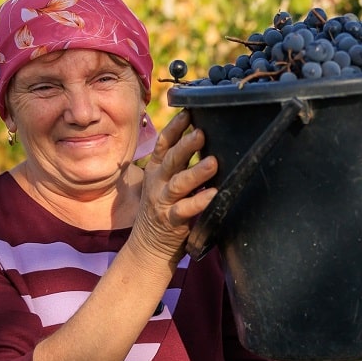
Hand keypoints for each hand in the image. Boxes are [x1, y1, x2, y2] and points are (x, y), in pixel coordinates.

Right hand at [130, 111, 218, 259]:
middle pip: (171, 160)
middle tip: (202, 132)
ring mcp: (163, 202)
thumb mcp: (161, 183)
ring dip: (196, 172)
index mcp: (156, 170)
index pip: (164, 144)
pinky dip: (200, 201)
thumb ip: (175, 164)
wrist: (147, 248)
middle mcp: (157, 184)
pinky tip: (214, 194)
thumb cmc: (161, 211)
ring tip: (213, 163)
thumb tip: (199, 138)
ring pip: (179, 184)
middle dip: (186, 145)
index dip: (175, 128)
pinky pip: (185, 210)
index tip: (189, 112)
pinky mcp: (171, 222)